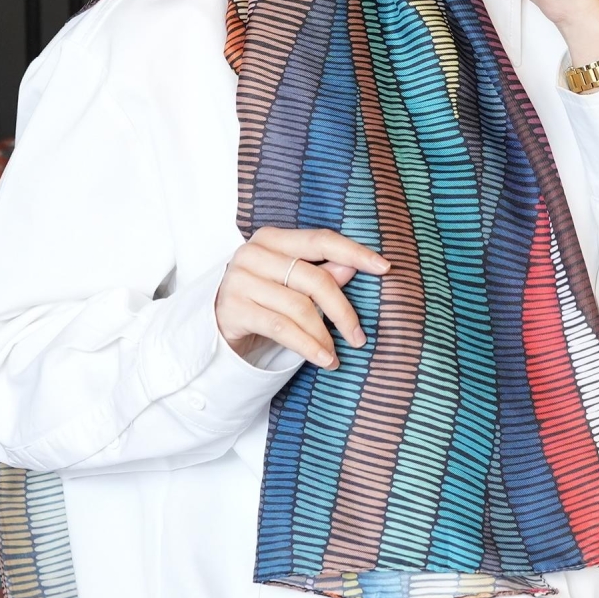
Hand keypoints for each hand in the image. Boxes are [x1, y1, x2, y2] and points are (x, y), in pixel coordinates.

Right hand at [214, 226, 389, 367]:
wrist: (214, 323)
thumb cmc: (261, 298)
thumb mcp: (291, 283)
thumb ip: (322, 272)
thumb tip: (354, 267)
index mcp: (272, 238)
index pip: (320, 240)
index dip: (355, 252)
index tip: (385, 268)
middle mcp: (253, 253)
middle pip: (313, 278)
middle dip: (343, 310)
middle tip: (360, 336)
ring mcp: (240, 280)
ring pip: (299, 307)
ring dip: (324, 335)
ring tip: (338, 353)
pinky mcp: (232, 309)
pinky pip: (281, 328)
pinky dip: (307, 346)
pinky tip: (324, 359)